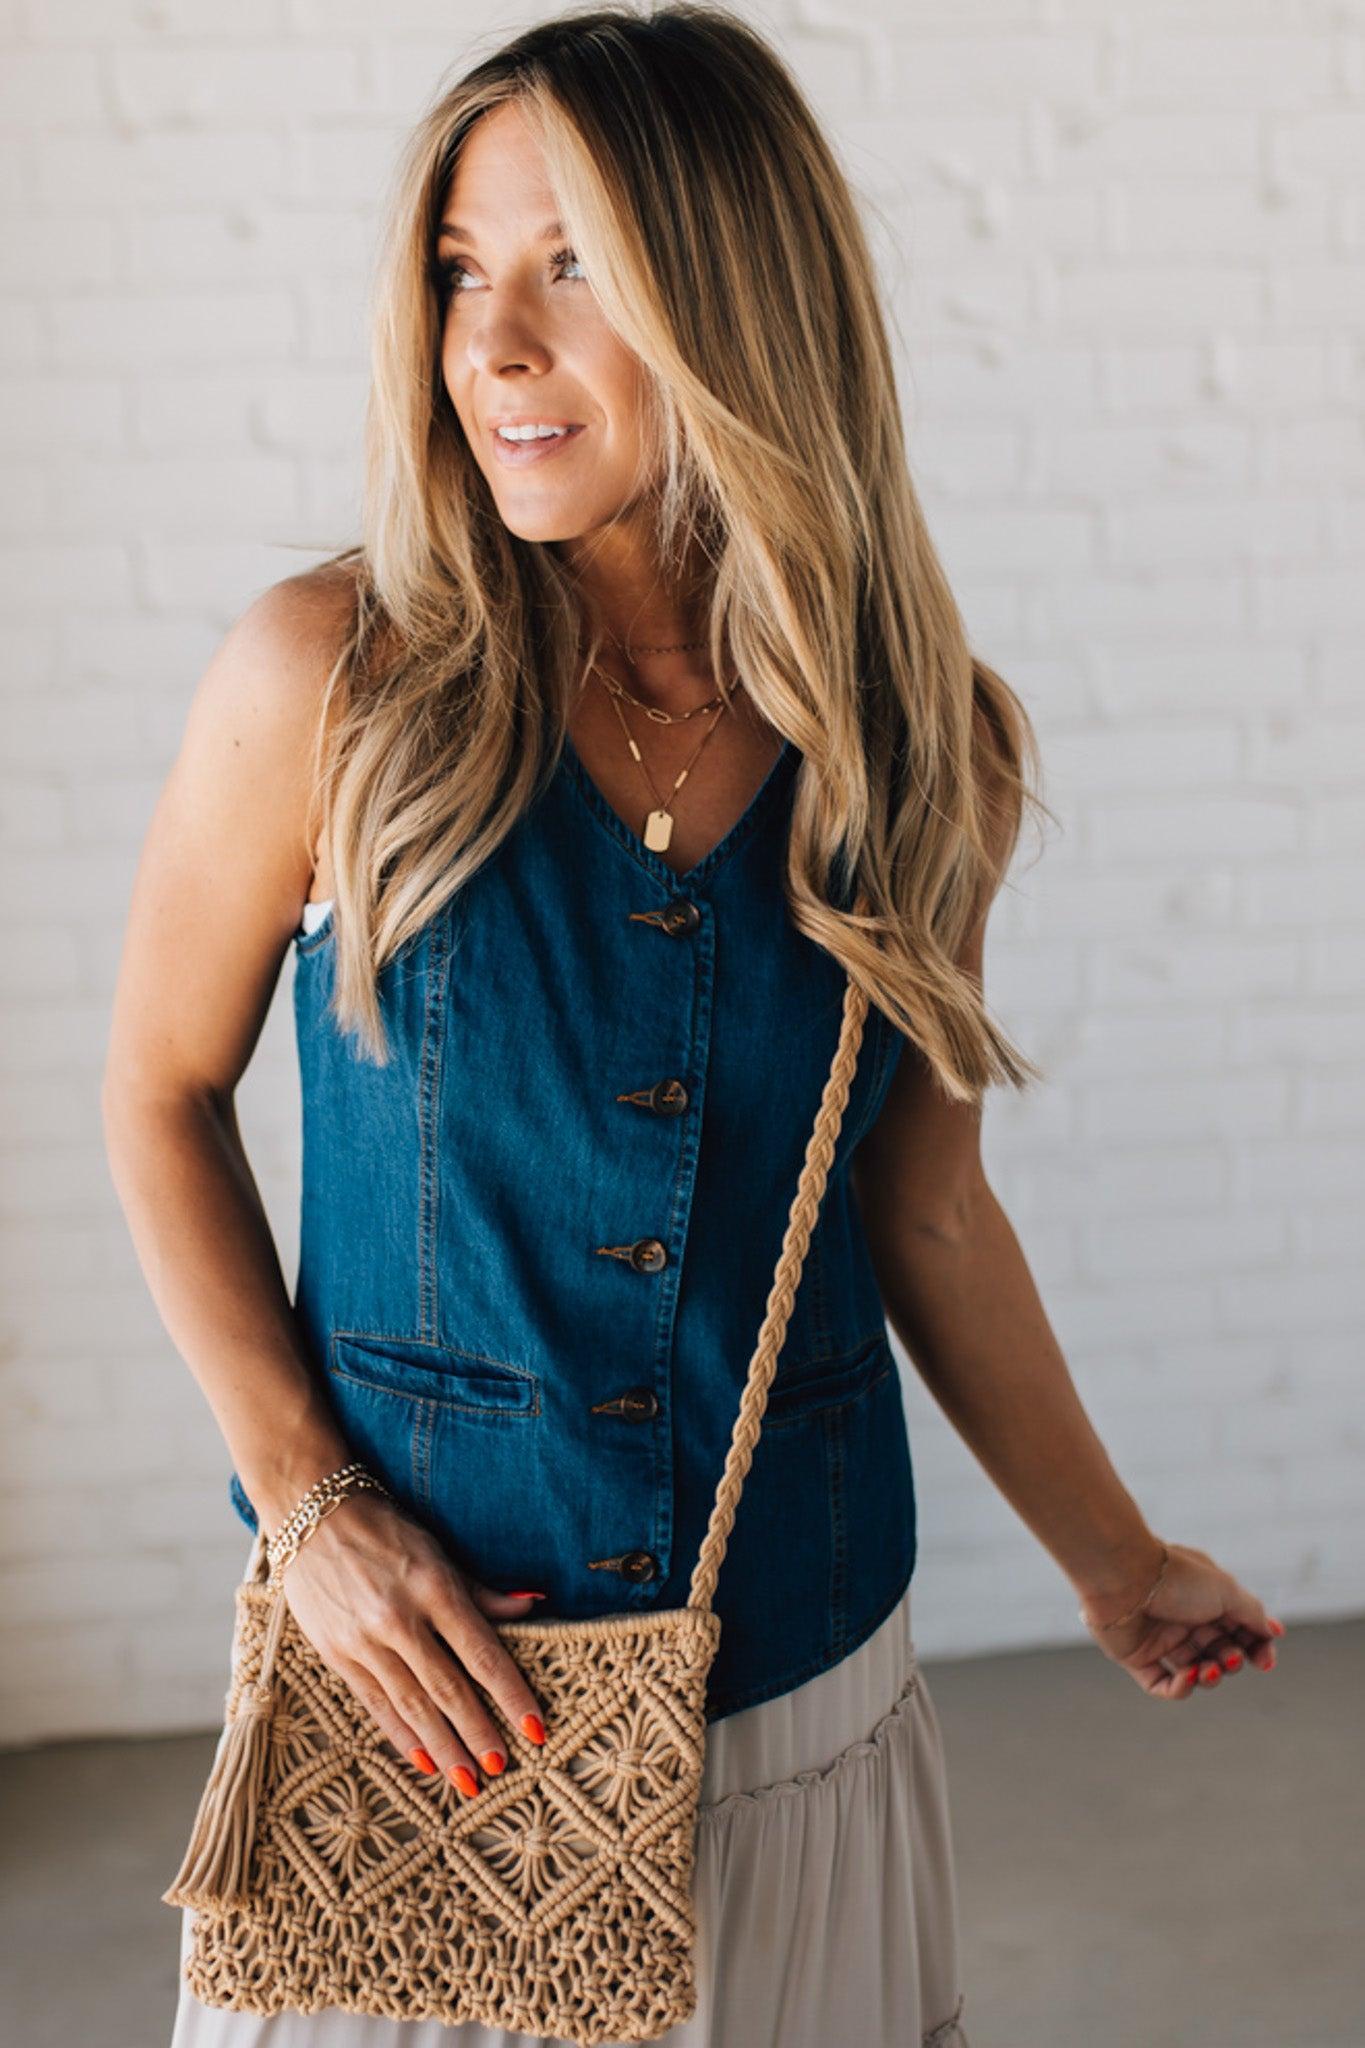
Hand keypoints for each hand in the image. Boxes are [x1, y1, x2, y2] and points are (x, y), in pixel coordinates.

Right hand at [274, 1489, 549, 1793]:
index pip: (482, 1653)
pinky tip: (423, 1760)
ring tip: (467, 1779)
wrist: (311, 1516)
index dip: (510, 1694)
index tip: (535, 1727)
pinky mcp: (337, 1654)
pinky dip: (402, 1736)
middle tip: (501, 1766)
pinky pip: (376, 1704)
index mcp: (433, 1587)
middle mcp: (399, 1618)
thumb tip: (535, 1604)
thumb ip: (482, 1590)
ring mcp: (364, 1640)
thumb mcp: (438, 1551)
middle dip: (478, 1732)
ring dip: (443, 1746)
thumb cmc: (386, 1530)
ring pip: (411, 1705)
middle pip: (448, 1688)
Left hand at [1079, 1539, 1284, 1700]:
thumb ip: (1252, 1614)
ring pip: (1195, 1670)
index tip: (1265, 1662)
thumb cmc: (1176, 1578)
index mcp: (1204, 1597)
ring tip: (1211, 1670)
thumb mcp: (1226, 1591)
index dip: (1255, 1647)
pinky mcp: (1138, 1658)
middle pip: (1218, 1651)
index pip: (1238, 1628)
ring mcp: (1160, 1638)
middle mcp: (1182, 1617)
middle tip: (1230, 1659)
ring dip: (1210, 1677)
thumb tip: (1272, 1632)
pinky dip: (1181, 1688)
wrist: (1124, 1578)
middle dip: (1231, 1661)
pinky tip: (1189, 1677)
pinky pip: (1163, 1685)